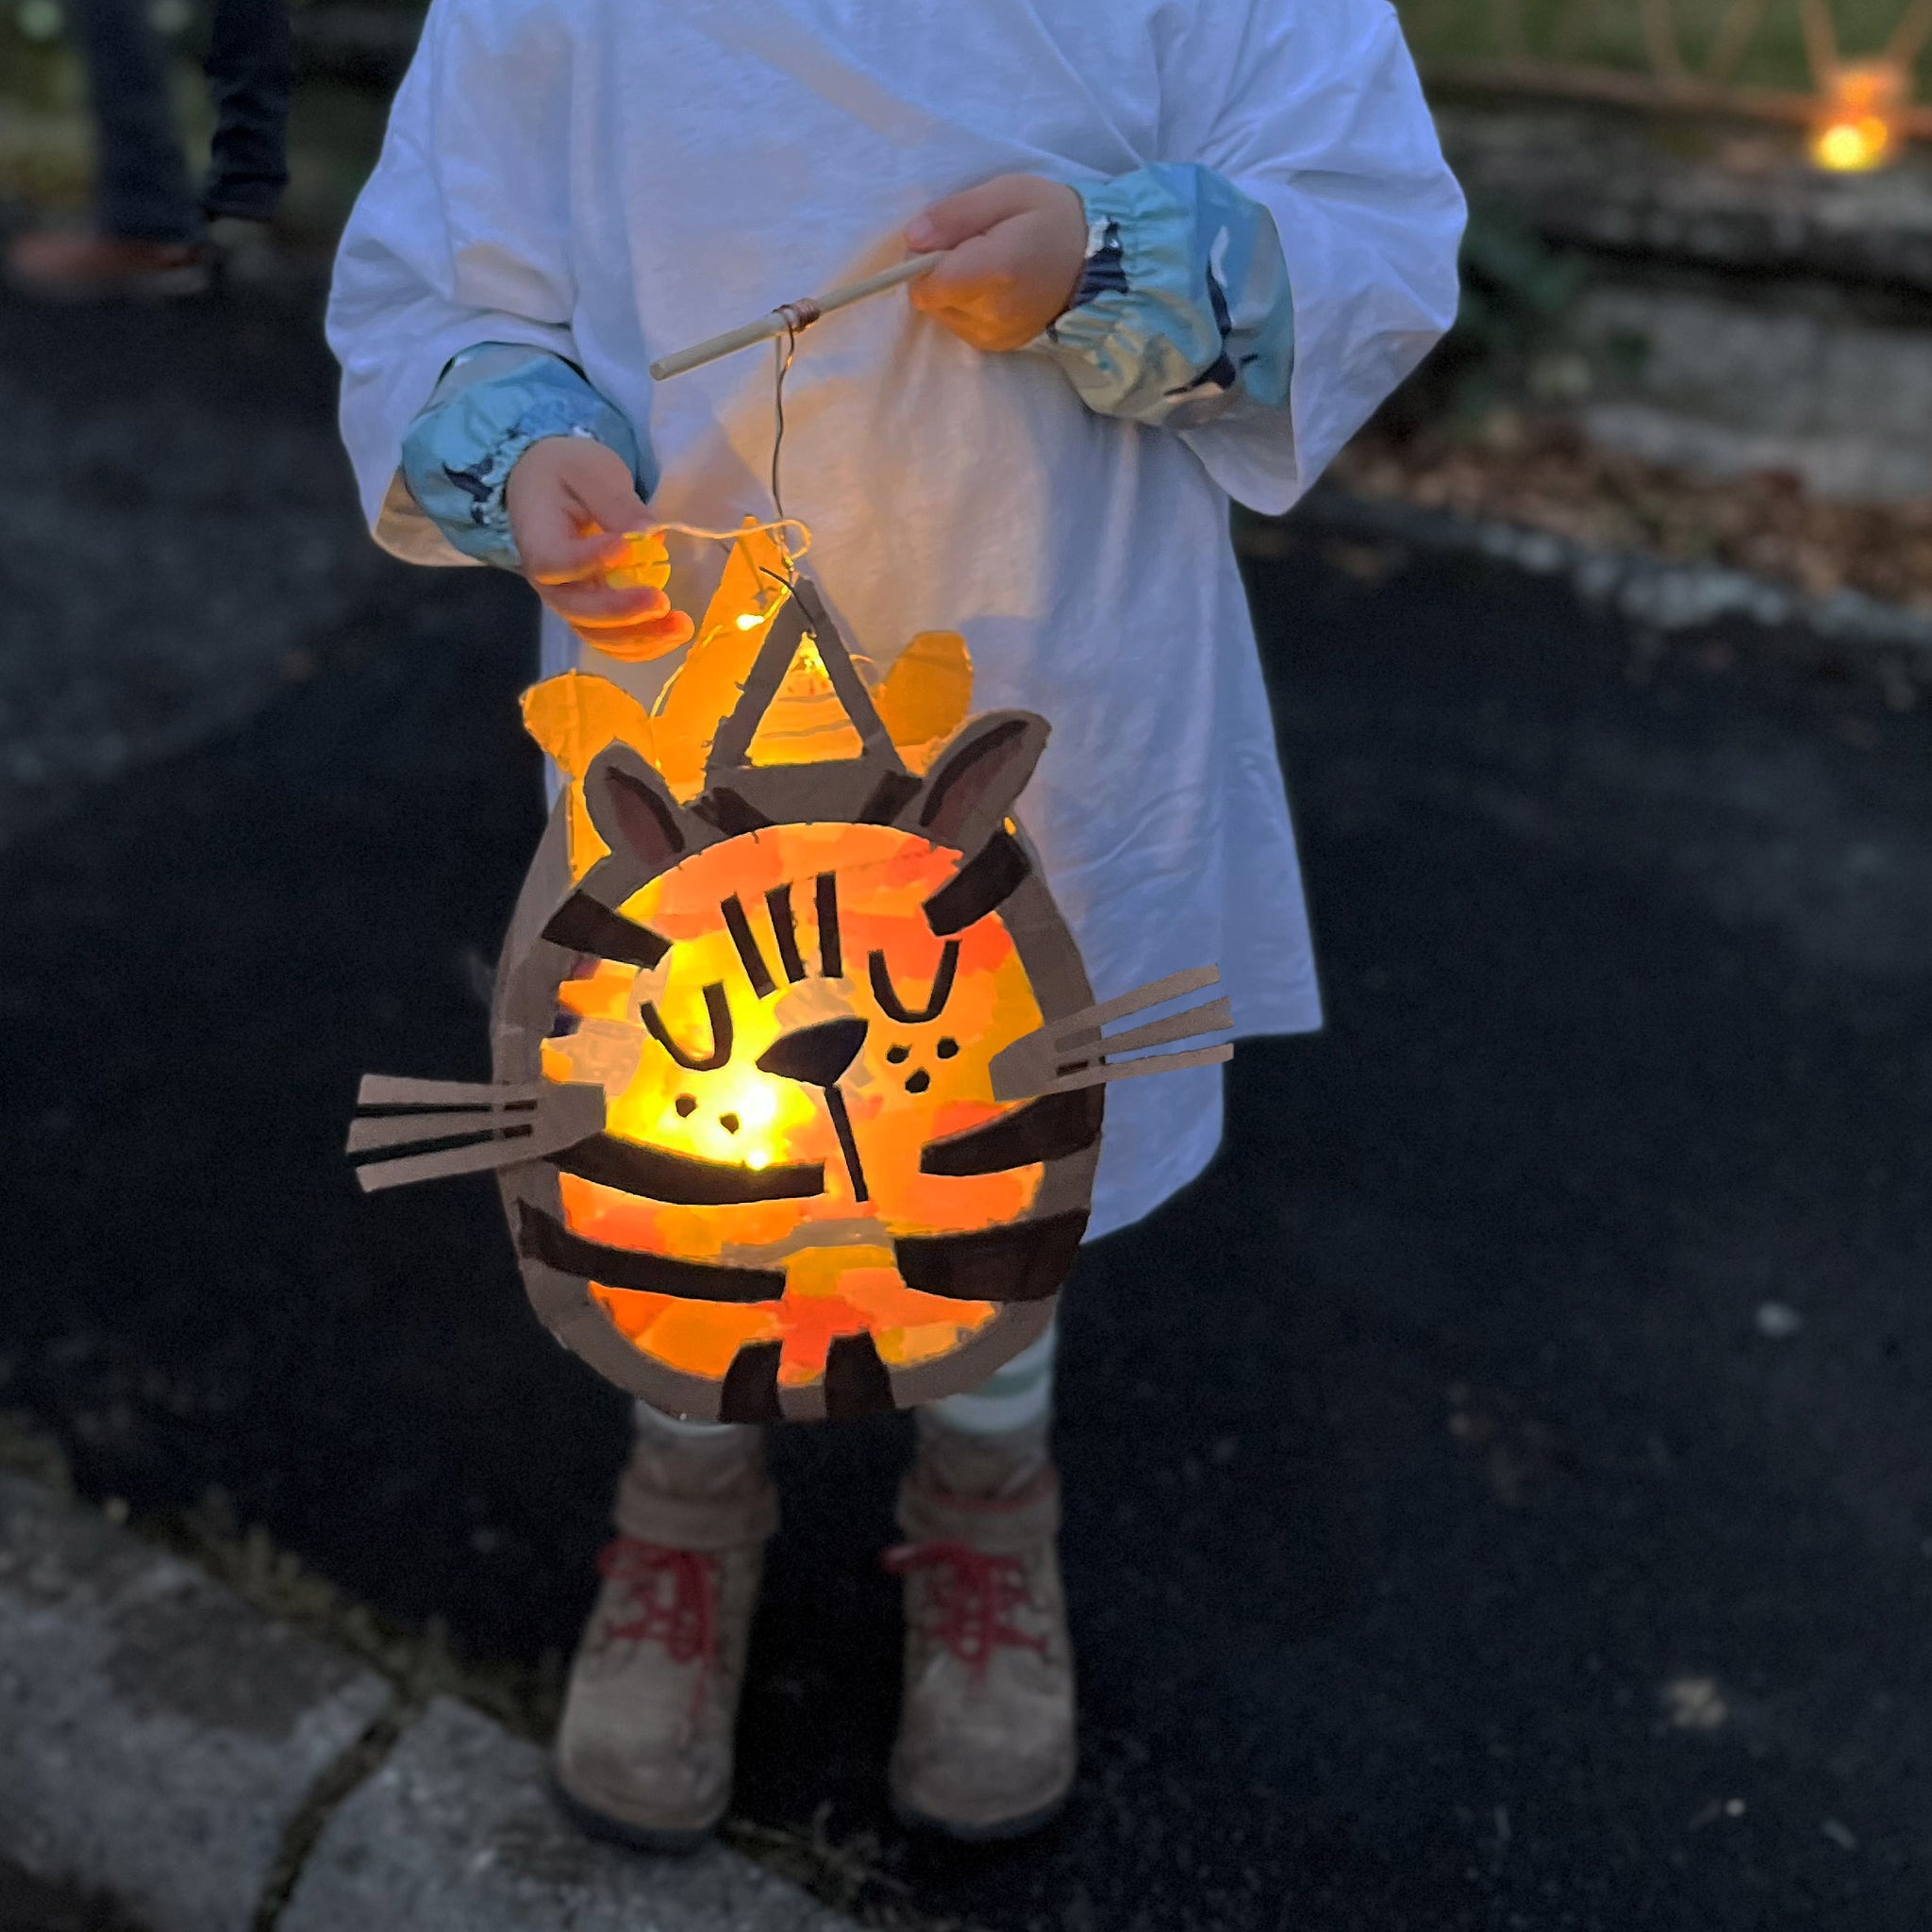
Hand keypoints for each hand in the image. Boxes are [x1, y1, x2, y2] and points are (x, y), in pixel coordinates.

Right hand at [504, 437, 693, 659]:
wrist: (547, 483)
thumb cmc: (566, 471)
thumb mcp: (590, 470)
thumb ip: (616, 502)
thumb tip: (650, 534)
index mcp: (537, 539)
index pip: (556, 562)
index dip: (589, 561)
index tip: (626, 547)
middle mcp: (548, 580)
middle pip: (577, 610)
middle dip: (621, 611)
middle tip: (662, 602)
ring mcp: (568, 600)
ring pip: (597, 633)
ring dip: (639, 638)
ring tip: (681, 626)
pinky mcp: (590, 611)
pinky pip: (611, 639)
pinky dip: (642, 644)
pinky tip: (673, 634)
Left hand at [905, 175, 1086, 352]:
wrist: (1097, 264)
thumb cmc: (1051, 217)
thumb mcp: (1005, 193)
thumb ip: (954, 215)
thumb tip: (912, 238)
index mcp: (994, 272)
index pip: (926, 285)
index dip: (922, 259)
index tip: (946, 238)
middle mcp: (991, 315)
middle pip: (930, 299)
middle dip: (938, 271)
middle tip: (973, 247)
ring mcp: (994, 336)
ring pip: (941, 314)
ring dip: (951, 289)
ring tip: (986, 267)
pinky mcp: (996, 346)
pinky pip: (959, 325)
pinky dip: (965, 306)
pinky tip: (992, 288)